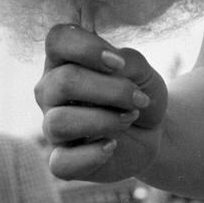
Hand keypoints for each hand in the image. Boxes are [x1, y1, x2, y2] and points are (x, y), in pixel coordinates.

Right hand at [34, 24, 167, 181]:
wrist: (152, 131)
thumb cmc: (139, 91)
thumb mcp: (142, 70)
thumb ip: (127, 61)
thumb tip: (113, 65)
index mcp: (65, 59)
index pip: (58, 39)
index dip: (88, 48)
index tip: (118, 63)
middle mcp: (51, 90)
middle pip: (63, 82)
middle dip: (109, 91)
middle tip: (137, 99)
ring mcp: (52, 126)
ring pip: (58, 122)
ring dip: (103, 121)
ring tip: (127, 119)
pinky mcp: (61, 160)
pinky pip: (59, 163)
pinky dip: (91, 155)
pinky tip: (111, 146)